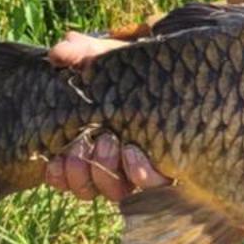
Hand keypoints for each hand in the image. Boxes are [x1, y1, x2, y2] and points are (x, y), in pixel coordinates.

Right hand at [42, 31, 168, 203]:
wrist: (187, 71)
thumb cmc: (144, 69)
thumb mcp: (113, 58)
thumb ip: (84, 54)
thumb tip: (59, 51)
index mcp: (91, 141)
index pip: (62, 173)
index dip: (57, 173)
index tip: (56, 159)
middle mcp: (112, 163)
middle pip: (85, 188)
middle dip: (82, 170)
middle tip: (94, 140)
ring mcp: (138, 170)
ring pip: (112, 192)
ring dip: (107, 172)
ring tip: (114, 142)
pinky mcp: (167, 171)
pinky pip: (149, 188)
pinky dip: (139, 173)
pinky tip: (136, 152)